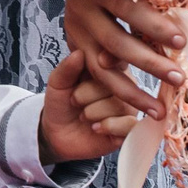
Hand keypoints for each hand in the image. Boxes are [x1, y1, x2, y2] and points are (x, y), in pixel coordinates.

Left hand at [38, 48, 135, 164]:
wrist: (57, 135)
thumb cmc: (61, 104)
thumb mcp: (58, 83)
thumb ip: (67, 68)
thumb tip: (79, 53)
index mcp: (109, 69)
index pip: (115, 59)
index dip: (105, 62)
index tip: (97, 63)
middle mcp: (124, 86)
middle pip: (116, 83)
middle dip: (86, 93)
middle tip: (74, 101)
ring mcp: (128, 108)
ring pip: (121, 104)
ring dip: (94, 112)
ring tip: (83, 115)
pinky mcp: (128, 129)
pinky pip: (129, 124)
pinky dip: (109, 126)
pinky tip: (95, 128)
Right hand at [62, 0, 185, 118]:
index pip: (129, 9)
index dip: (155, 26)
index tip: (182, 42)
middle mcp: (82, 11)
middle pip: (116, 42)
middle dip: (150, 63)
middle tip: (179, 78)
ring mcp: (75, 35)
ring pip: (103, 69)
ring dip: (134, 92)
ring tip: (161, 109)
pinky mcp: (76, 52)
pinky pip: (100, 80)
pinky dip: (124, 96)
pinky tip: (146, 108)